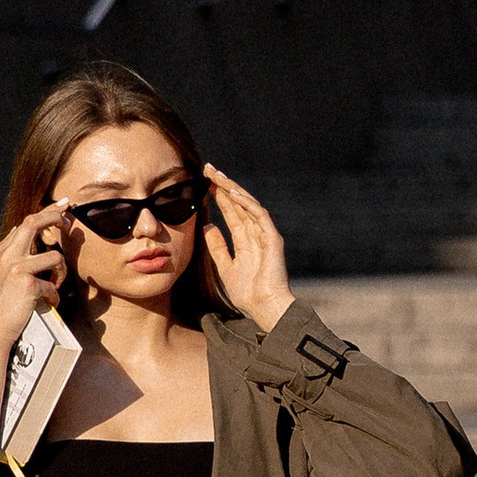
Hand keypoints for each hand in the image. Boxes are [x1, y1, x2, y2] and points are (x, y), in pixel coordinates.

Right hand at [0, 208, 65, 367]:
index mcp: (1, 253)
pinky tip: (47, 304)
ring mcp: (16, 268)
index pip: (25, 223)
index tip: (61, 207)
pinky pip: (53, 286)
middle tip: (68, 220)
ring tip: (56, 285)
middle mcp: (7, 256)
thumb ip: (7, 255)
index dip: (45, 213)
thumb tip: (16, 231)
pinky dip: (54, 297)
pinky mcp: (27, 284)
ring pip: (54, 257)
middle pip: (34, 223)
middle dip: (55, 216)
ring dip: (61, 272)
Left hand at [201, 165, 292, 331]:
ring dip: (233, 189)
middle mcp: (256, 233)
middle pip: (238, 204)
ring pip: (248, 205)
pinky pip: (259, 215)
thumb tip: (207, 227)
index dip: (218, 197)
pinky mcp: (272, 238)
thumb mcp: (225, 267)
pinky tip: (232, 193)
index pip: (231, 212)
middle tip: (208, 169)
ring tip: (217, 176)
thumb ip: (217, 247)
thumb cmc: (247, 293)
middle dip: (224, 186)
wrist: (265, 307)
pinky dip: (246, 203)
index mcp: (246, 240)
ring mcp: (265, 234)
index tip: (204, 182)